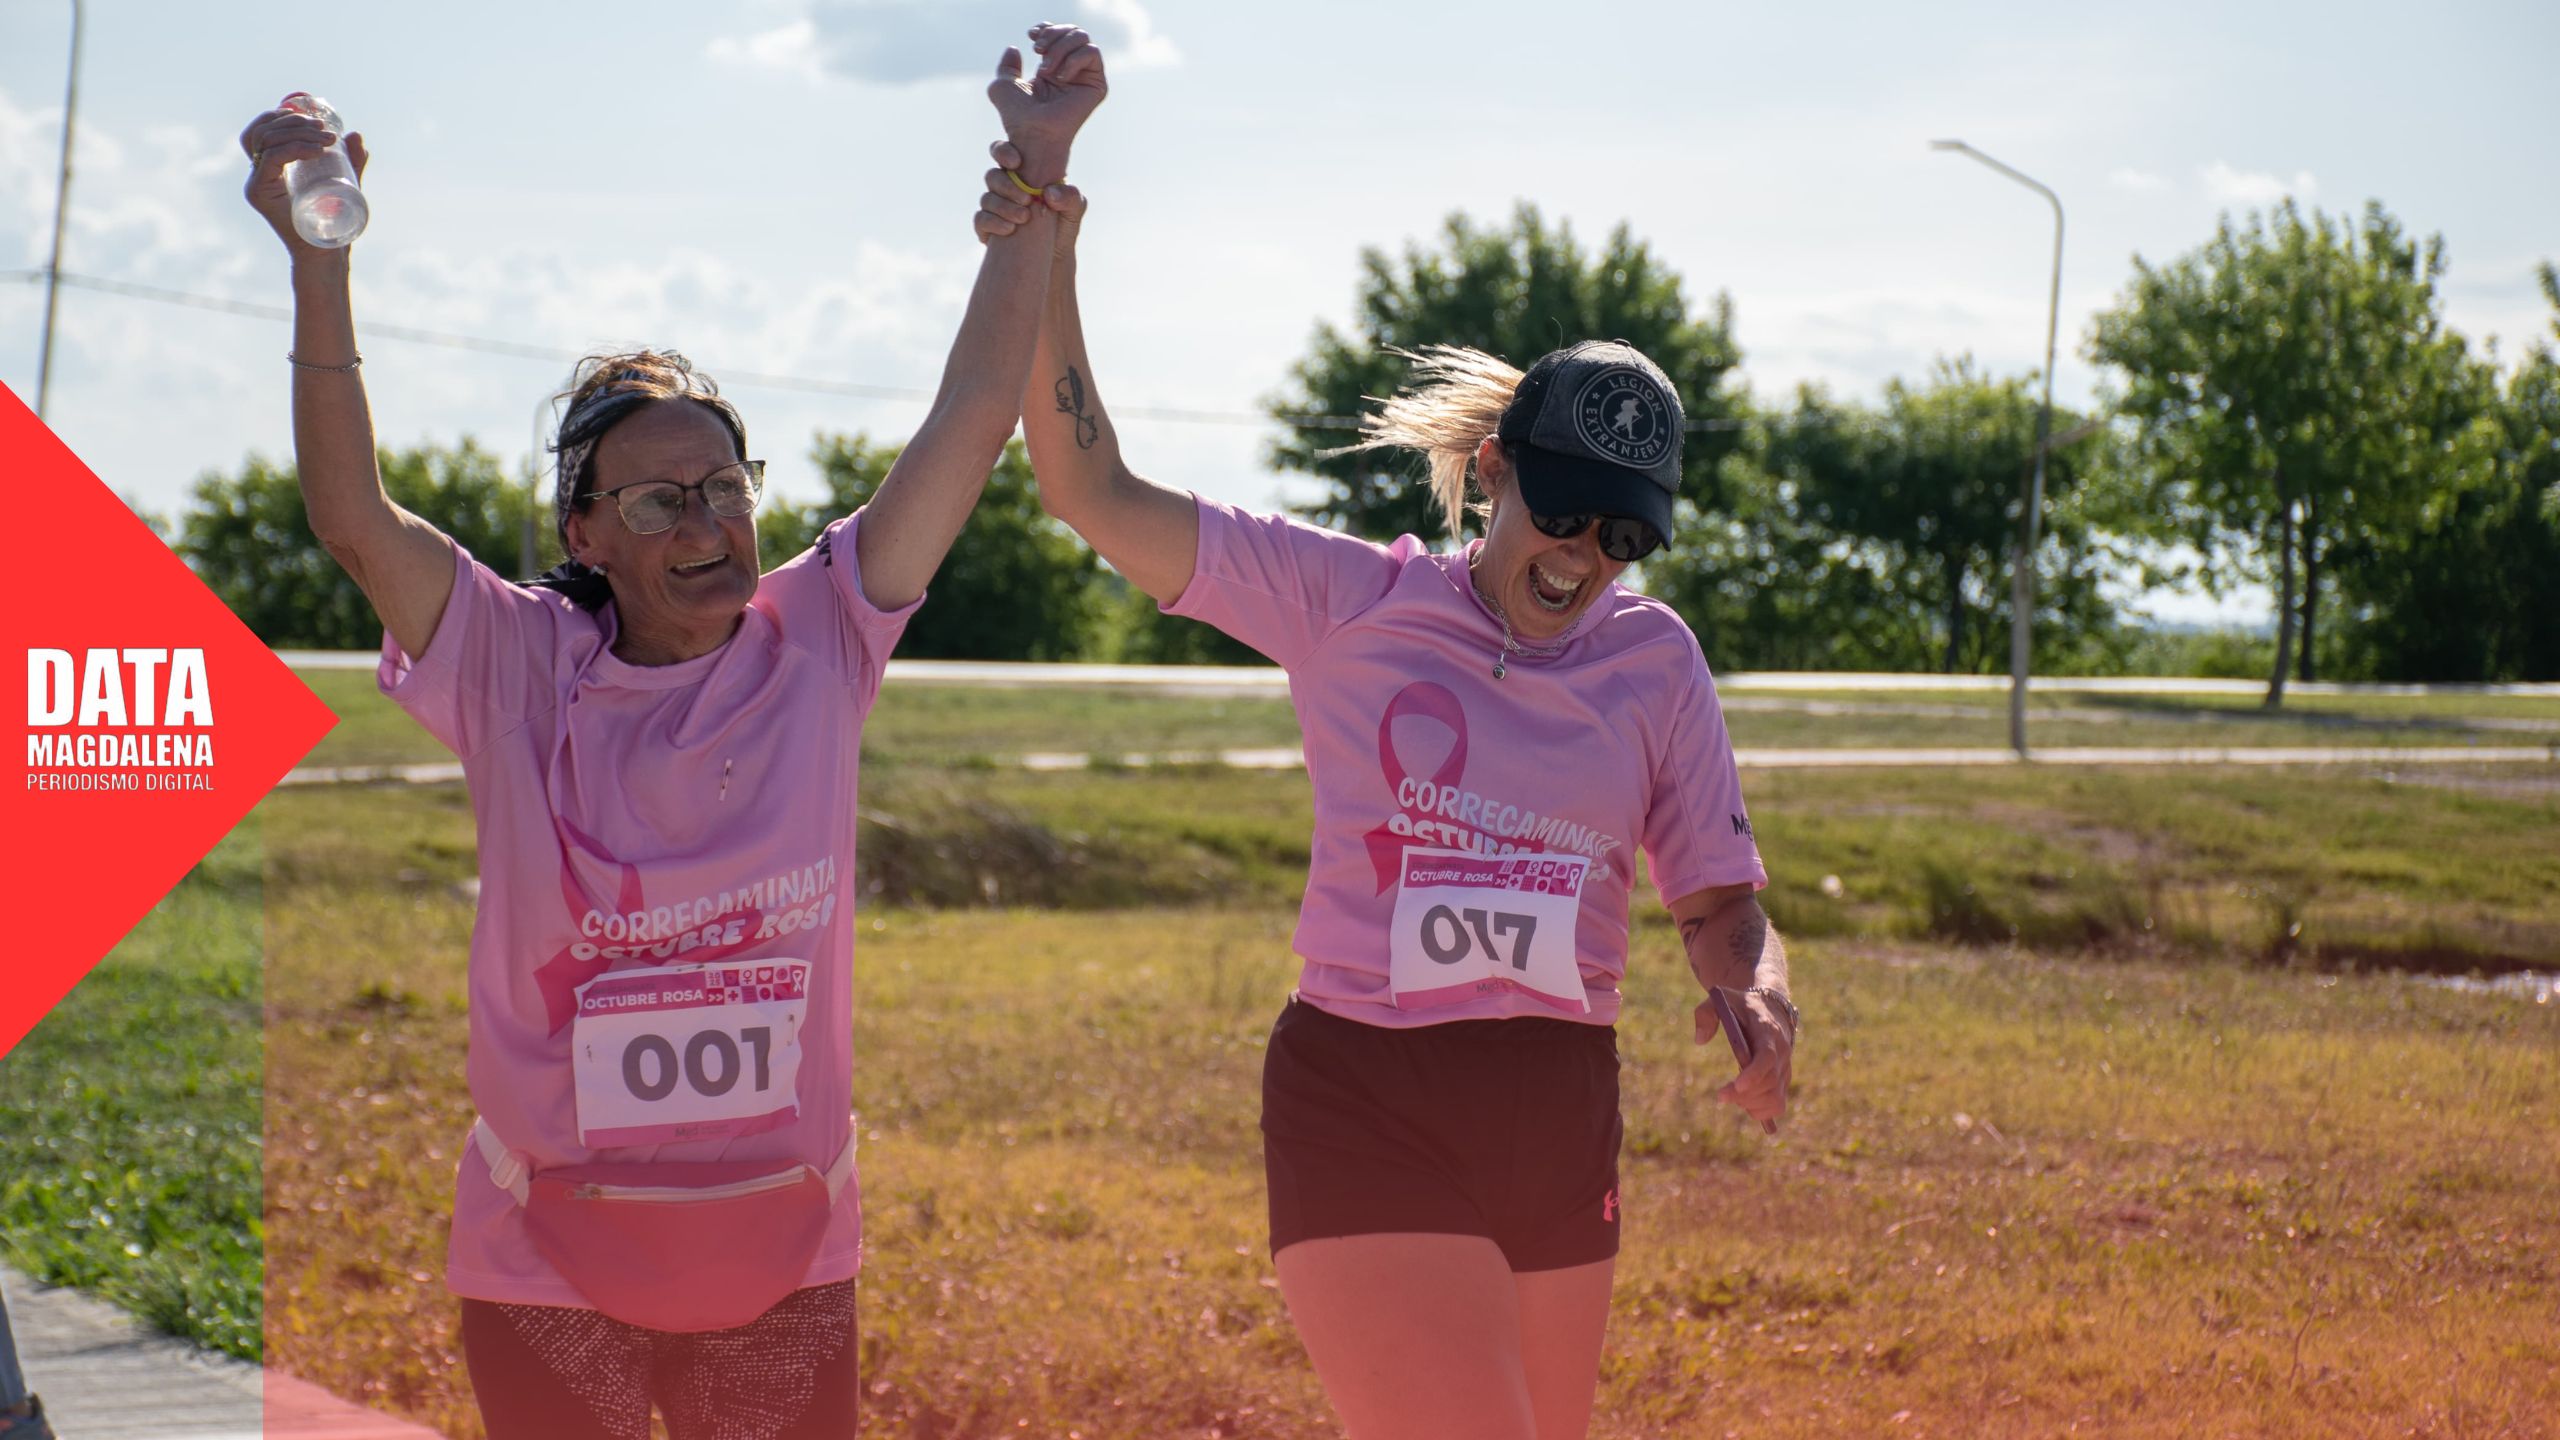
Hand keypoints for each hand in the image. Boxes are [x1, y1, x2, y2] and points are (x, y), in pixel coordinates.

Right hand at [238, 101, 367, 259]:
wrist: (326, 252)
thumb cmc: (333, 221)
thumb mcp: (343, 183)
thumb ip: (350, 161)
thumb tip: (356, 134)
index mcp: (270, 166)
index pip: (263, 129)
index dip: (281, 115)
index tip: (313, 118)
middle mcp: (257, 172)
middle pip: (264, 131)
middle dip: (295, 122)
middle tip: (327, 132)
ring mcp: (255, 182)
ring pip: (266, 141)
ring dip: (298, 133)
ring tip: (328, 141)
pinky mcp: (259, 193)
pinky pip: (271, 160)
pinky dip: (293, 149)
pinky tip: (316, 151)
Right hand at [974, 140, 1085, 249]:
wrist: (1053, 258)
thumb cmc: (1063, 227)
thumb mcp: (1074, 210)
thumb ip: (1070, 196)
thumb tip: (1048, 192)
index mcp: (1021, 174)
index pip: (1003, 153)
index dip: (1003, 152)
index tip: (1016, 162)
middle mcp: (1004, 188)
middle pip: (992, 176)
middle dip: (1007, 185)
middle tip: (1026, 199)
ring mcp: (993, 208)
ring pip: (986, 198)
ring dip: (1003, 207)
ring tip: (1024, 218)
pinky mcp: (986, 228)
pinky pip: (980, 220)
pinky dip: (993, 223)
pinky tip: (1010, 229)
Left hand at [986, 22, 1105, 186]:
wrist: (1032, 133)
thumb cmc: (1017, 116)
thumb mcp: (1002, 85)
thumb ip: (1007, 66)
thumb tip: (1015, 48)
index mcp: (1052, 70)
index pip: (1059, 34)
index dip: (1047, 28)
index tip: (1031, 36)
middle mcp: (1071, 71)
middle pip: (1072, 31)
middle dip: (1052, 35)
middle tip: (1038, 50)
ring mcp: (1085, 78)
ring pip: (1082, 38)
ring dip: (1060, 48)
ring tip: (1045, 68)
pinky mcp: (1097, 85)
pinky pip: (1092, 52)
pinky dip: (1073, 59)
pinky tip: (1060, 77)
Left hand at [1696, 989, 1793, 1134]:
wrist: (1770, 1008)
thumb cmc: (1741, 1005)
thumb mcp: (1721, 999)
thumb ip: (1706, 1014)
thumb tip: (1699, 1040)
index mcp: (1768, 1031)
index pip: (1767, 1057)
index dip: (1754, 1074)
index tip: (1736, 1086)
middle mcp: (1782, 1051)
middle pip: (1770, 1082)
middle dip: (1744, 1095)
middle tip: (1721, 1096)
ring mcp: (1785, 1068)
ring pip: (1775, 1099)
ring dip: (1751, 1104)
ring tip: (1732, 1094)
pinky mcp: (1784, 1080)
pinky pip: (1777, 1105)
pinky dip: (1760, 1111)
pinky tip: (1744, 1101)